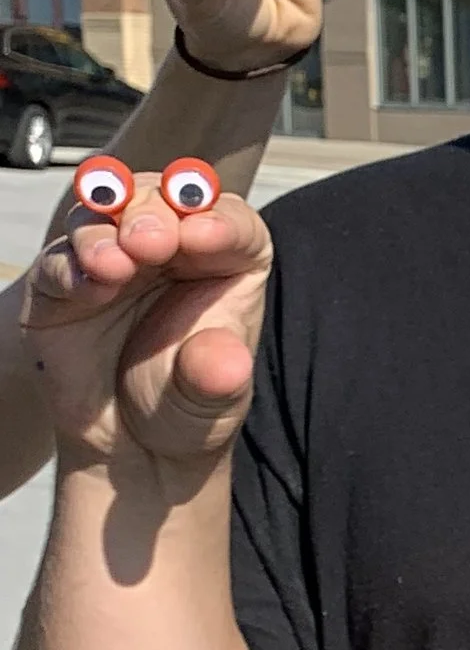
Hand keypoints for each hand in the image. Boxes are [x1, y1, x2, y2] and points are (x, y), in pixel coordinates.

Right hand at [18, 177, 270, 480]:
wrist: (131, 449)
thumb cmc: (185, 409)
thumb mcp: (214, 402)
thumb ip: (219, 377)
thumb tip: (224, 363)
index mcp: (224, 261)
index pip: (230, 220)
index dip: (218, 217)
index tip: (205, 234)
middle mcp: (170, 249)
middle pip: (161, 200)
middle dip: (153, 211)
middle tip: (150, 242)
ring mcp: (112, 261)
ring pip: (102, 217)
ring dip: (105, 232)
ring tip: (114, 263)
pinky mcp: (62, 286)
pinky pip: (59, 262)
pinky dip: (70, 267)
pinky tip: (88, 287)